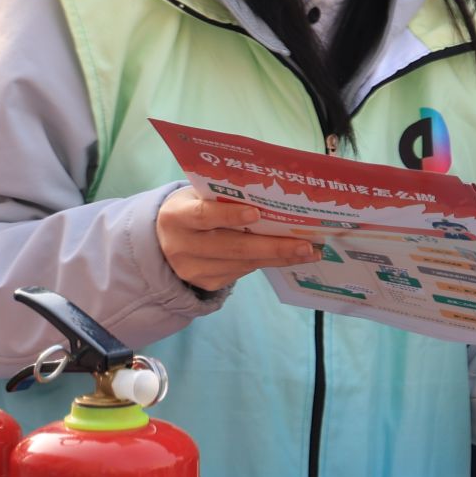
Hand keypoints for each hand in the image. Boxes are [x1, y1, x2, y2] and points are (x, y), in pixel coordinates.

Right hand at [155, 186, 319, 292]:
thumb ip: (225, 194)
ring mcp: (193, 270)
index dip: (229, 215)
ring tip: (309, 251)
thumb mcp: (199, 195)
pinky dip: (269, 263)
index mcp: (177, 216)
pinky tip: (291, 257)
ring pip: (243, 263)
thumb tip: (273, 193)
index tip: (257, 214)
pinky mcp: (206, 283)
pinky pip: (243, 271)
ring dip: (280, 257)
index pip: (203, 215)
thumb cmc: (194, 206)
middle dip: (272, 246)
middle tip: (304, 244)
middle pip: (232, 247)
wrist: (166, 238)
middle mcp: (182, 247)